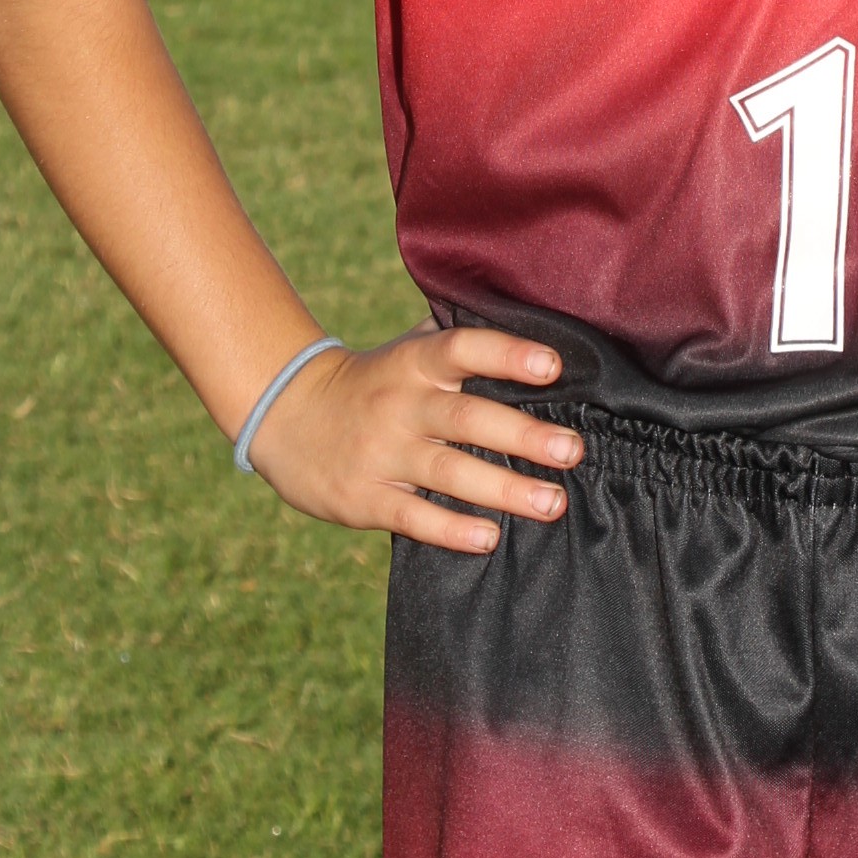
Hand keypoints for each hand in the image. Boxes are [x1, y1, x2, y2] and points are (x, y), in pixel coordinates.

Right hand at [245, 326, 582, 552]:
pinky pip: (413, 516)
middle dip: (524, 435)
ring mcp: (381, 453)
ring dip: (504, 489)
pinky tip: (489, 537)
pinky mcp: (364, 498)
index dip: (508, 355)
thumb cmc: (372, 382)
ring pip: (449, 472)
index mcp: (414, 362)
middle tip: (572, 451)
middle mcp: (400, 404)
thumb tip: (531, 320)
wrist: (285, 415)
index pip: (463, 348)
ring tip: (553, 503)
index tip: (552, 367)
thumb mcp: (405, 349)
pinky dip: (452, 529)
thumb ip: (457, 337)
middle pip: (467, 418)